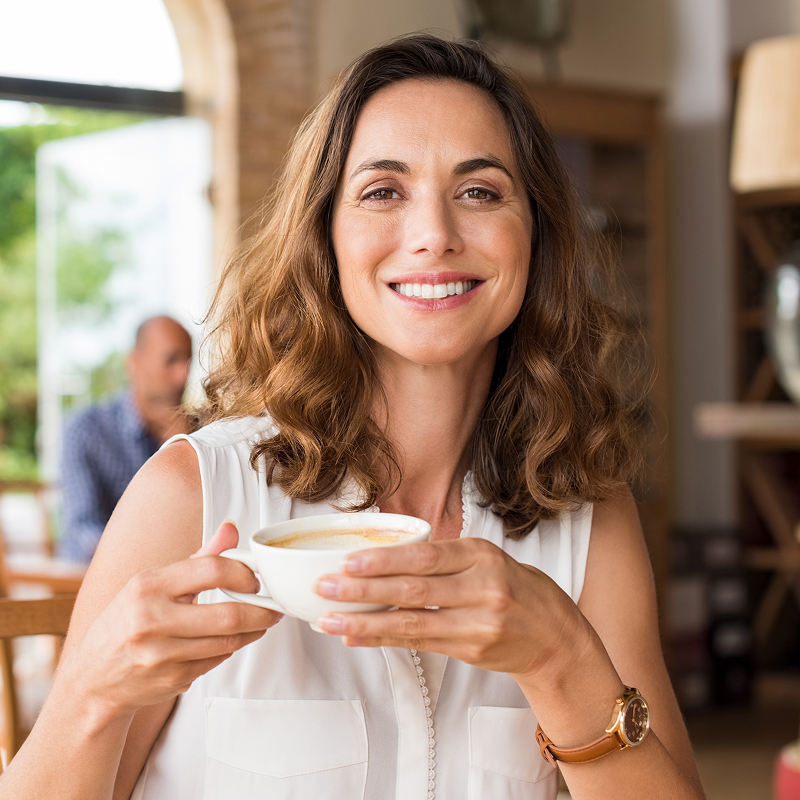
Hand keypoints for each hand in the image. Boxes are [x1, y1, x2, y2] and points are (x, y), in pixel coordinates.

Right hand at [61, 522, 280, 718]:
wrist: (93, 679)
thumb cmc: (127, 621)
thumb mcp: (153, 582)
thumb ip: (199, 558)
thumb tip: (232, 529)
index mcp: (148, 585)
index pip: (212, 569)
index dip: (243, 573)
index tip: (255, 579)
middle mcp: (151, 620)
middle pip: (228, 615)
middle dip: (261, 611)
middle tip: (273, 606)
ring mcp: (161, 655)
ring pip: (227, 641)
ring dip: (252, 631)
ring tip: (261, 621)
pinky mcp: (172, 680)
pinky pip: (216, 661)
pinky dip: (230, 648)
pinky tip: (232, 639)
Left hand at [314, 537, 590, 680]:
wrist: (557, 639)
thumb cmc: (519, 591)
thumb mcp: (489, 560)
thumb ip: (446, 558)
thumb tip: (386, 559)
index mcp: (482, 556)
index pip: (426, 557)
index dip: (385, 560)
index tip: (349, 560)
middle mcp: (481, 589)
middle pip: (413, 589)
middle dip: (363, 589)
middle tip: (325, 587)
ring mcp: (477, 624)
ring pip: (411, 622)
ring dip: (365, 622)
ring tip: (330, 620)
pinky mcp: (471, 651)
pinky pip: (419, 644)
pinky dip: (384, 639)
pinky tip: (357, 638)